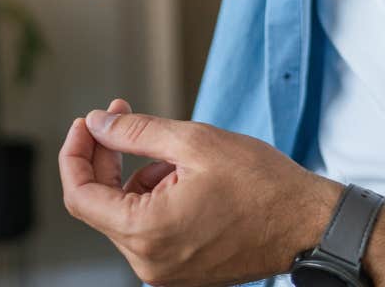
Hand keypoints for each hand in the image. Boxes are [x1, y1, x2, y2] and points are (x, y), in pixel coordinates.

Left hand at [59, 100, 342, 286]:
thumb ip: (135, 132)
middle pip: (102, 204)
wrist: (309, 224)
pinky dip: (155, 197)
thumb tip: (96, 125)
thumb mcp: (194, 141)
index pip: (80, 195)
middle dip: (107, 156)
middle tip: (122, 114)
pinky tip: (185, 176)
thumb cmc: (262, 184)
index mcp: (147, 232)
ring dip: (137, 177)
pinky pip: (150, 229)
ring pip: (127, 214)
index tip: (87, 122)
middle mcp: (149, 263)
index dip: (75, 152)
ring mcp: (165, 271)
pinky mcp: (181, 271)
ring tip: (177, 153)